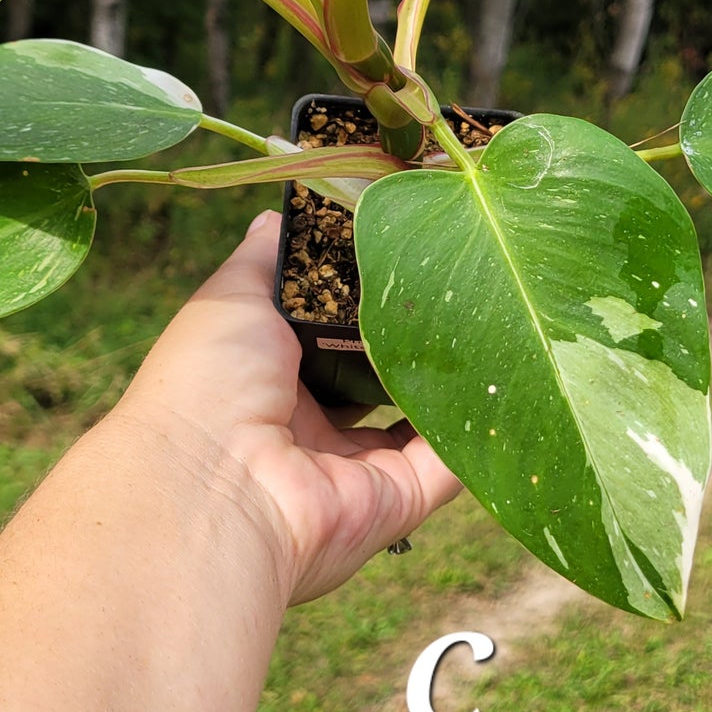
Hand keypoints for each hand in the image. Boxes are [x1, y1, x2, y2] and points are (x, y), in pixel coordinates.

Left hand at [108, 210, 460, 603]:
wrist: (211, 486)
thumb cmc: (207, 383)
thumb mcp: (231, 297)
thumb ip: (267, 257)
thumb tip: (280, 211)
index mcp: (270, 379)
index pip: (328, 333)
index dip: (363, 298)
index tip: (405, 251)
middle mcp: (314, 427)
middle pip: (380, 373)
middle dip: (414, 336)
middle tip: (461, 280)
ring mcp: (358, 468)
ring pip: (423, 417)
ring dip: (454, 378)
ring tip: (493, 318)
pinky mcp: (397, 499)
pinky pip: (450, 463)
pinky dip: (476, 429)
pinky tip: (505, 377)